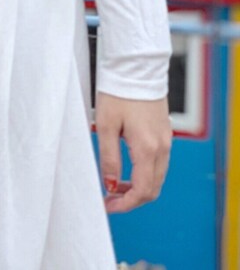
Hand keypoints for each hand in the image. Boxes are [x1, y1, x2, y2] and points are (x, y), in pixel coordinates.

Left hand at [95, 91, 171, 212]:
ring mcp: (166, 140)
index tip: (108, 206)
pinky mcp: (164, 132)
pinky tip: (127, 167)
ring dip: (138, 186)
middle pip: (152, 188)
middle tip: (110, 198)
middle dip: (131, 198)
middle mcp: (162, 147)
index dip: (125, 203)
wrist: (136, 66)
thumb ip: (109, 158)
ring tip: (114, 184)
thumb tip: (111, 184)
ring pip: (156, 176)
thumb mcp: (106, 125)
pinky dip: (144, 172)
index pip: (143, 191)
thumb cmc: (118, 91)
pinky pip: (158, 163)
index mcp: (148, 148)